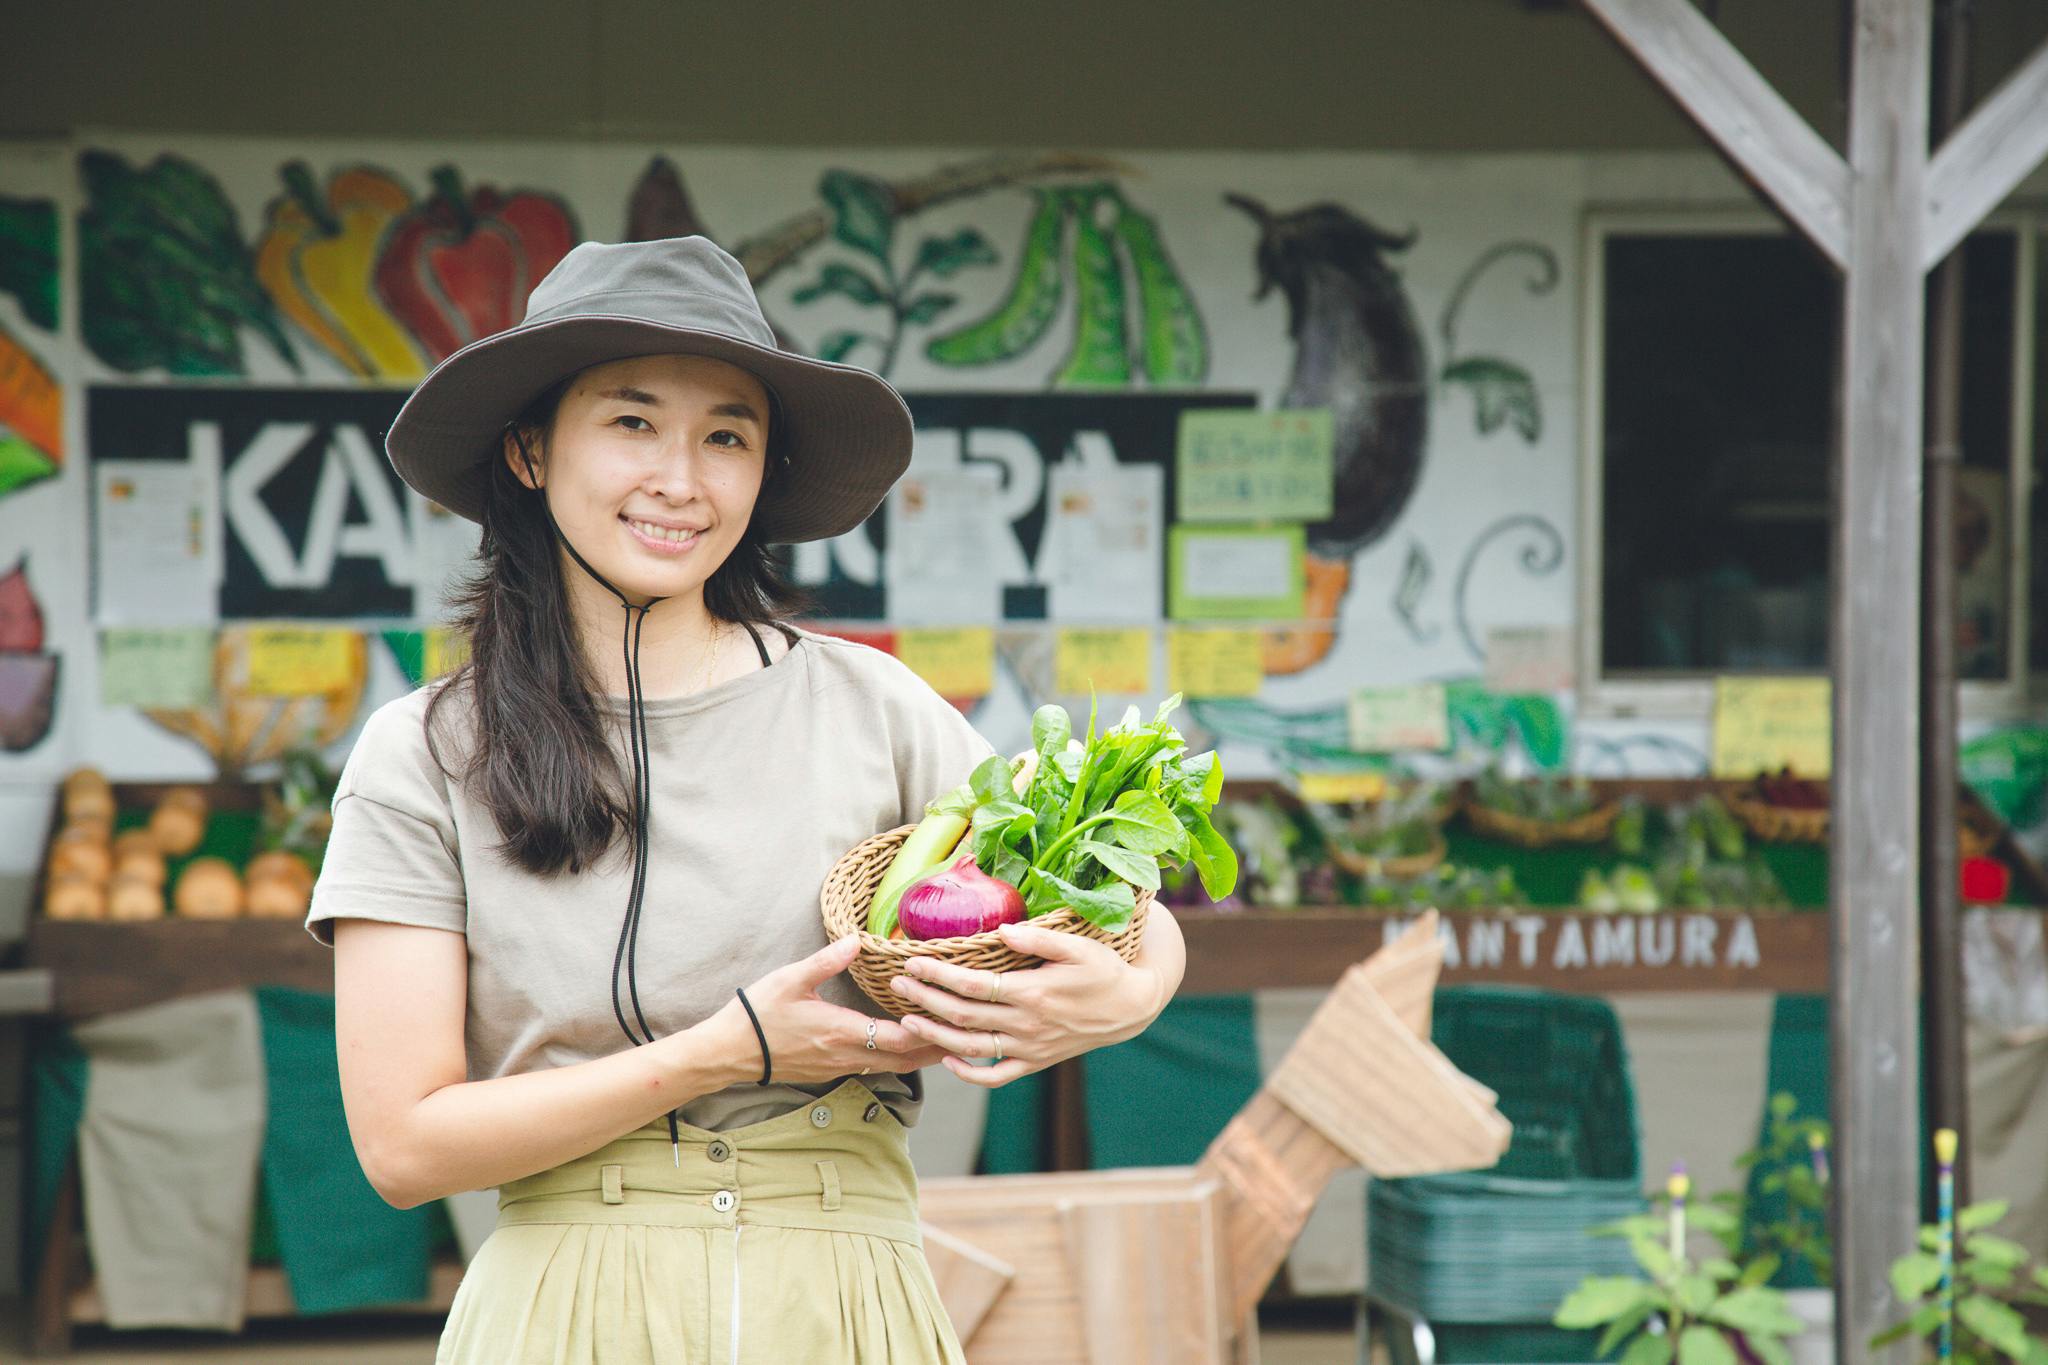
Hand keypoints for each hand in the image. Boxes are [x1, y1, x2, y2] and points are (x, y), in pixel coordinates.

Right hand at [707, 936, 949, 1085]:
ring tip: (946, 1042)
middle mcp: (846, 1054)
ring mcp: (838, 1066)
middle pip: (904, 1059)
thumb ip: (826, 960)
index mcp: (841, 1031)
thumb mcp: (790, 979)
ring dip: (918, 1055)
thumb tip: (856, 940)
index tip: (952, 1019)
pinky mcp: (830, 1070)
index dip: (928, 1030)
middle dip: (937, 1049)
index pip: (899, 1038)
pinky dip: (895, 1058)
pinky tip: (903, 1047)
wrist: (729, 1053)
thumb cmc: (757, 1015)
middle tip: (968, 1037)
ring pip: (890, 1066)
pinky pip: (873, 1066)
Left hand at [890, 920, 1166, 1089]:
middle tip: (896, 984)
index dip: (938, 974)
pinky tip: (949, 1060)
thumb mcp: (1078, 945)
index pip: (973, 985)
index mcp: (1033, 992)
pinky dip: (970, 1073)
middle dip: (926, 999)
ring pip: (972, 1048)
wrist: (1131, 1007)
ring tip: (908, 1020)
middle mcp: (1027, 1024)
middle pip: (963, 1016)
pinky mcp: (1036, 1062)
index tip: (912, 961)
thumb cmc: (1104, 968)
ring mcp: (1030, 1047)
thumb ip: (1039, 938)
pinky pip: (997, 1076)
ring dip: (935, 1036)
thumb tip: (1000, 928)